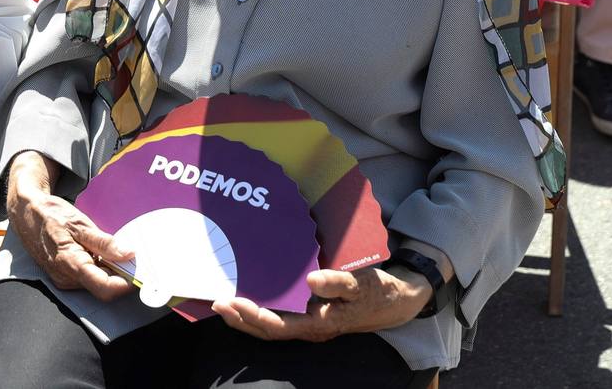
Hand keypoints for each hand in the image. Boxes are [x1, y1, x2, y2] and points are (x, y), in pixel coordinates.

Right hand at [6, 151, 134, 300]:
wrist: (26, 214)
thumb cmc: (51, 215)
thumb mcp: (79, 223)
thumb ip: (104, 242)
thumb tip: (128, 255)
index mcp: (71, 264)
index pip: (105, 288)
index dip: (127, 284)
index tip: (141, 272)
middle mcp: (67, 278)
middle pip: (103, 288)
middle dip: (121, 276)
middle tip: (134, 257)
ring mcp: (64, 279)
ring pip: (96, 284)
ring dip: (110, 271)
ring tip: (116, 251)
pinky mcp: (64, 276)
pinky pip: (88, 279)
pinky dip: (100, 268)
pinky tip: (101, 252)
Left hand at [212, 265, 432, 341]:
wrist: (397, 302)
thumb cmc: (376, 292)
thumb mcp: (361, 284)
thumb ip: (337, 283)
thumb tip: (311, 281)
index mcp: (318, 324)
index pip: (277, 325)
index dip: (252, 316)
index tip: (232, 302)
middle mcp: (309, 328)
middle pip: (266, 330)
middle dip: (239, 319)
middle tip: (214, 302)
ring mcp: (309, 324)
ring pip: (270, 326)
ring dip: (245, 318)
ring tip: (222, 303)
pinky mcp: (310, 316)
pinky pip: (278, 317)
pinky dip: (259, 311)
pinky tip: (248, 298)